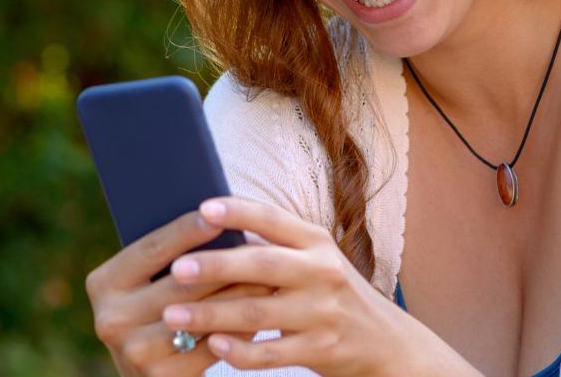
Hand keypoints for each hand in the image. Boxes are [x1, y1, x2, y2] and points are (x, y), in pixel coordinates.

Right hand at [87, 209, 265, 376]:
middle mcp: (111, 318)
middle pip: (180, 284)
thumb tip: (218, 220)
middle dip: (225, 264)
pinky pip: (210, 346)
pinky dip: (238, 330)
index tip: (220, 214)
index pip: (151, 249)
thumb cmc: (157, 312)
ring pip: (200, 315)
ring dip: (239, 297)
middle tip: (263, 247)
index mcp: (103, 283)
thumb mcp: (147, 285)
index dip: (186, 231)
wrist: (154, 374)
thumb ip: (168, 259)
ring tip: (270, 279)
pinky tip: (260, 315)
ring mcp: (133, 351)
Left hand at [160, 198, 477, 375]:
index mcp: (316, 242)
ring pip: (258, 312)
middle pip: (262, 265)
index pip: (273, 220)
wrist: (386, 343)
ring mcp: (322, 312)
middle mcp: (322, 272)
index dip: (238, 212)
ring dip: (211, 314)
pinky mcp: (321, 349)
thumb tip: (209, 225)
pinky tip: (213, 345)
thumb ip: (275, 244)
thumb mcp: (316, 259)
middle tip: (177, 269)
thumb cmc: (332, 294)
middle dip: (216, 266)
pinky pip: (271, 353)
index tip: (202, 208)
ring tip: (173, 315)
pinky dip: (240, 350)